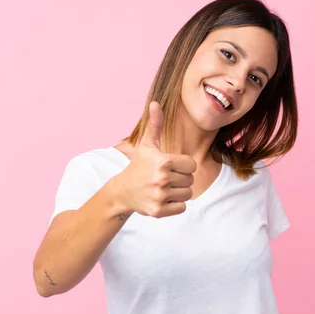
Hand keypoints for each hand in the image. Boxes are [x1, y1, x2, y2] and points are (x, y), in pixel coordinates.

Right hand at [119, 101, 196, 217]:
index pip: (191, 165)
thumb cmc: (139, 165)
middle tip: (164, 178)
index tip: (170, 166)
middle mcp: (162, 179)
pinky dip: (175, 205)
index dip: (183, 166)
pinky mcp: (159, 211)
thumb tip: (156, 103)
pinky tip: (162, 198)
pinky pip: (182, 208)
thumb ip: (155, 124)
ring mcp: (160, 196)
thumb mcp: (147, 144)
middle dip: (180, 179)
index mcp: (163, 161)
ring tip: (163, 188)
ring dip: (178, 192)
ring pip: (187, 194)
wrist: (123, 191)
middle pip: (190, 180)